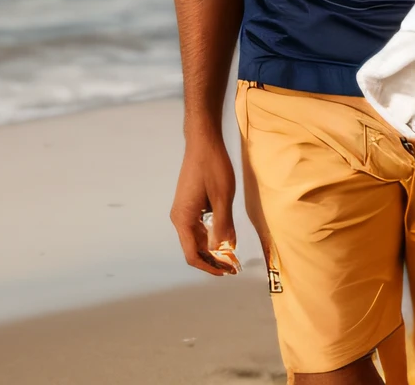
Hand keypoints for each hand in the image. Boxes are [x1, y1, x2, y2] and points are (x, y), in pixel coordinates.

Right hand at [170, 132, 237, 275]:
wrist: (203, 141)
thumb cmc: (213, 167)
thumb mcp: (223, 198)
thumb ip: (223, 226)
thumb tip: (226, 250)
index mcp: (183, 219)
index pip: (192, 254)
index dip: (209, 267)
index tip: (226, 273)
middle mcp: (179, 217)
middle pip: (194, 247)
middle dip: (213, 259)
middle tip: (234, 265)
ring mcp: (183, 209)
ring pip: (197, 237)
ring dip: (213, 247)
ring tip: (232, 253)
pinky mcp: (189, 202)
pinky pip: (198, 226)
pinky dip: (211, 234)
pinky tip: (225, 234)